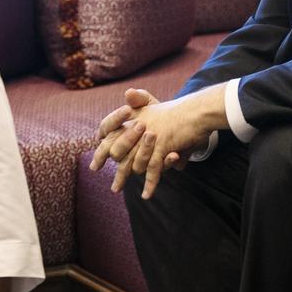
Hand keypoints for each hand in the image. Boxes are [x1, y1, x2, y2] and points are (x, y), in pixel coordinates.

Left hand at [90, 85, 225, 199]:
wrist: (196, 111)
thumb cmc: (177, 112)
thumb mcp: (155, 107)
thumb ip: (140, 106)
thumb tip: (127, 96)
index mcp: (133, 117)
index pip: (109, 132)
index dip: (101, 149)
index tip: (95, 164)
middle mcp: (137, 126)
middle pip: (116, 151)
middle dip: (109, 166)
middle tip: (106, 181)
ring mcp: (149, 137)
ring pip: (132, 163)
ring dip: (123, 177)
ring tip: (116, 189)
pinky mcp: (162, 145)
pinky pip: (154, 169)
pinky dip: (150, 184)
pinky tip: (145, 195)